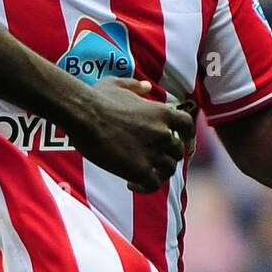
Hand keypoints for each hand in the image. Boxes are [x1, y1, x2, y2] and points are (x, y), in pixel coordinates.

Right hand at [63, 78, 195, 192]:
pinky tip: (130, 184)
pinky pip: (152, 185)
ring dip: (157, 174)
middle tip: (152, 163)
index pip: (187, 125)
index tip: (185, 146)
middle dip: (166, 158)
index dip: (188, 137)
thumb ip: (136, 86)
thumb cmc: (96, 98)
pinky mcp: (139, 169)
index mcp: (161, 112)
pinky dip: (145, 188)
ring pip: (167, 170)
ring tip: (140, 176)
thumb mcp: (117, 84)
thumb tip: (147, 86)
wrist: (84, 114)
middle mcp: (162, 133)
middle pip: (177, 152)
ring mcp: (153, 152)